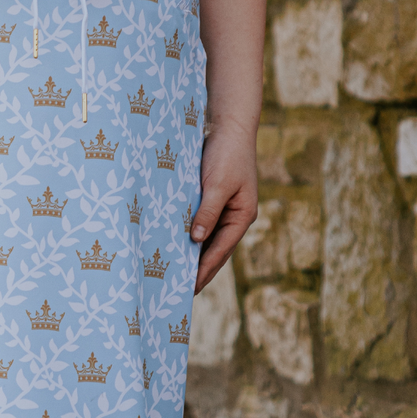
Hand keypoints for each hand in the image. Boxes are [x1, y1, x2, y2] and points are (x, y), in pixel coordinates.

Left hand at [191, 123, 256, 294]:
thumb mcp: (217, 183)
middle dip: (198, 271)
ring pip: (207, 240)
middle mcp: (235, 217)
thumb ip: (207, 212)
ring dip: (192, 255)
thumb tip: (196, 240)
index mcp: (242, 217)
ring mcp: (225, 210)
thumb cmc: (226, 153)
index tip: (188, 289)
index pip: (220, 252)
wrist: (229, 125)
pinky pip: (200, 224)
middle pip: (215, 251)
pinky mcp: (212, 200)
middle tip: (178, 292)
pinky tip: (174, 245)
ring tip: (174, 276)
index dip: (203, 271)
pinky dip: (189, 236)